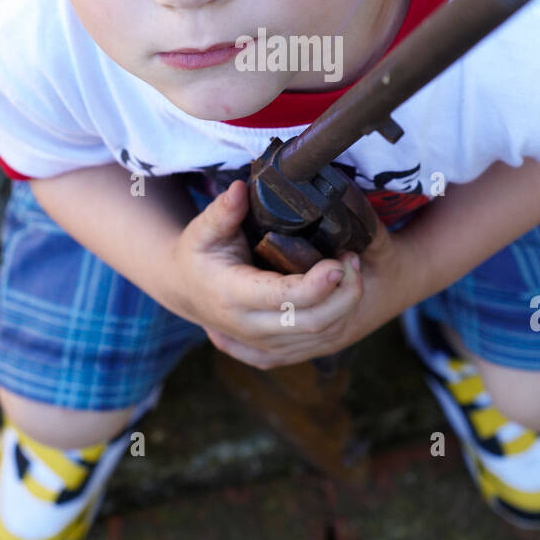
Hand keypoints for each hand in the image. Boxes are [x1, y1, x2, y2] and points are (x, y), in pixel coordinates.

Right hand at [169, 180, 372, 368]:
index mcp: (231, 296)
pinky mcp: (276, 350)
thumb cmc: (199, 254)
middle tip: (352, 258)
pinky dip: (341, 318)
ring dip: (347, 304)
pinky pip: (320, 343)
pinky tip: (345, 290)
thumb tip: (240, 189)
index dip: (316, 284)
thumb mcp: (203, 230)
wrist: (187, 290)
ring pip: (321, 336)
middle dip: (343, 293)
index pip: (281, 298)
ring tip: (352, 267)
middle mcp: (249, 327)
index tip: (337, 261)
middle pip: (311, 322)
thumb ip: (222, 211)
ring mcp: (264, 343)